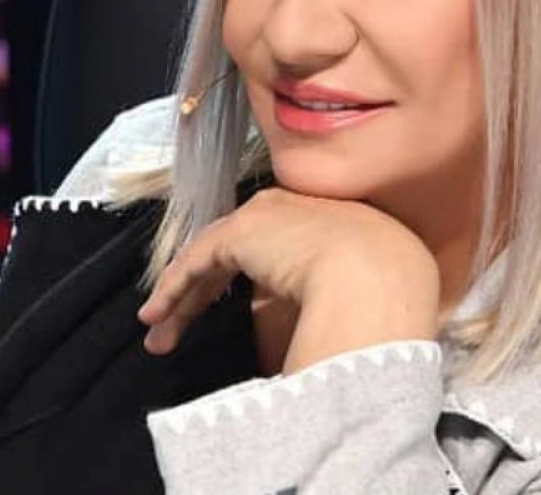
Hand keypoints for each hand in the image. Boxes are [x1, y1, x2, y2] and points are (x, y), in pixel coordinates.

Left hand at [136, 187, 440, 372]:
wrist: (377, 274)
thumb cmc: (385, 292)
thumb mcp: (363, 288)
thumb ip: (333, 295)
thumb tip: (312, 331)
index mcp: (332, 220)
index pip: (279, 247)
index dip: (252, 279)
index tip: (235, 310)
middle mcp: (295, 209)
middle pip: (237, 250)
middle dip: (205, 292)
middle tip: (181, 327)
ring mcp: (265, 216)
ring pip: (212, 257)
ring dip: (183, 298)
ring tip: (159, 332)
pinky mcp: (239, 232)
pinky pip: (196, 261)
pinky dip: (174, 289)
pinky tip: (155, 315)